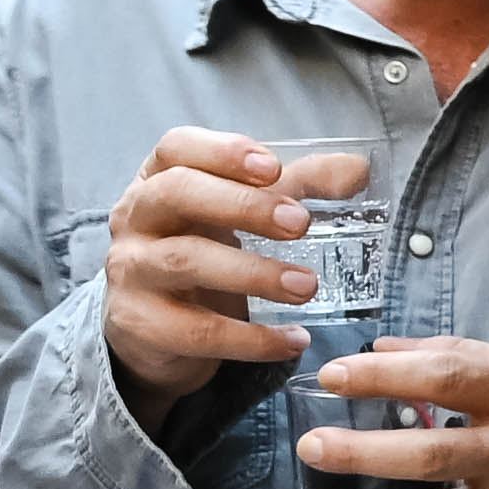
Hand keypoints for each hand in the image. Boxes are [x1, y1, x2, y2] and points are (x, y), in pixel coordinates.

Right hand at [98, 128, 355, 411]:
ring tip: (308, 287)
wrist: (154, 328)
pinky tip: (293, 340)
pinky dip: (250, 339)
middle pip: (176, 194)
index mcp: (159, 179)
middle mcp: (136, 218)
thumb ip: (298, 186)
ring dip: (252, 273)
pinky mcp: (140, 323)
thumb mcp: (244, 212)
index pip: (176, 148)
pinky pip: (194, 330)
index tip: (273, 167)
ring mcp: (131, 270)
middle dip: (241, 205)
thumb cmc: (204, 249)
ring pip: (184, 261)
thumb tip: (357, 170)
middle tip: (301, 224)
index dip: (221, 152)